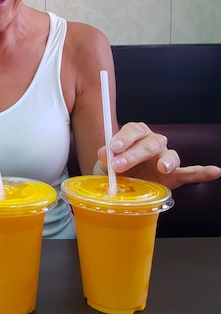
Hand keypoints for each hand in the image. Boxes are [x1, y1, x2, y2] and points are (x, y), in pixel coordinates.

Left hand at [97, 122, 220, 189]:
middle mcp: (153, 142)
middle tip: (119, 165)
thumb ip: (105, 158)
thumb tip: (104, 155)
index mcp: (136, 134)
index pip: (133, 131)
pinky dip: (202, 173)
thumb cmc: (112, 168)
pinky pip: (190, 173)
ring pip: (170, 155)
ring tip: (163, 168)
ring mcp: (164, 158)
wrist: (119, 183)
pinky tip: (214, 171)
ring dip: (166, 161)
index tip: (112, 149)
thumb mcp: (104, 162)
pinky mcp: (174, 176)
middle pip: (149, 144)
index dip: (123, 139)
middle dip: (134, 154)